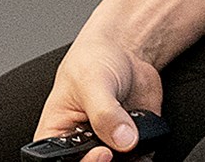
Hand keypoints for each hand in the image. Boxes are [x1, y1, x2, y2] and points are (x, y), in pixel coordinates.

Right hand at [36, 31, 167, 157]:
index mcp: (57, 135)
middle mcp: (82, 147)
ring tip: (135, 137)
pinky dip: (147, 156)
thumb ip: (105, 113)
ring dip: (130, 160)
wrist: (124, 52)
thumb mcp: (93, 82)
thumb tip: (123, 139)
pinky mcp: (132, 147)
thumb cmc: (92, 62)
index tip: (102, 152)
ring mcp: (108, 148)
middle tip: (120, 145)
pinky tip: (146, 137)